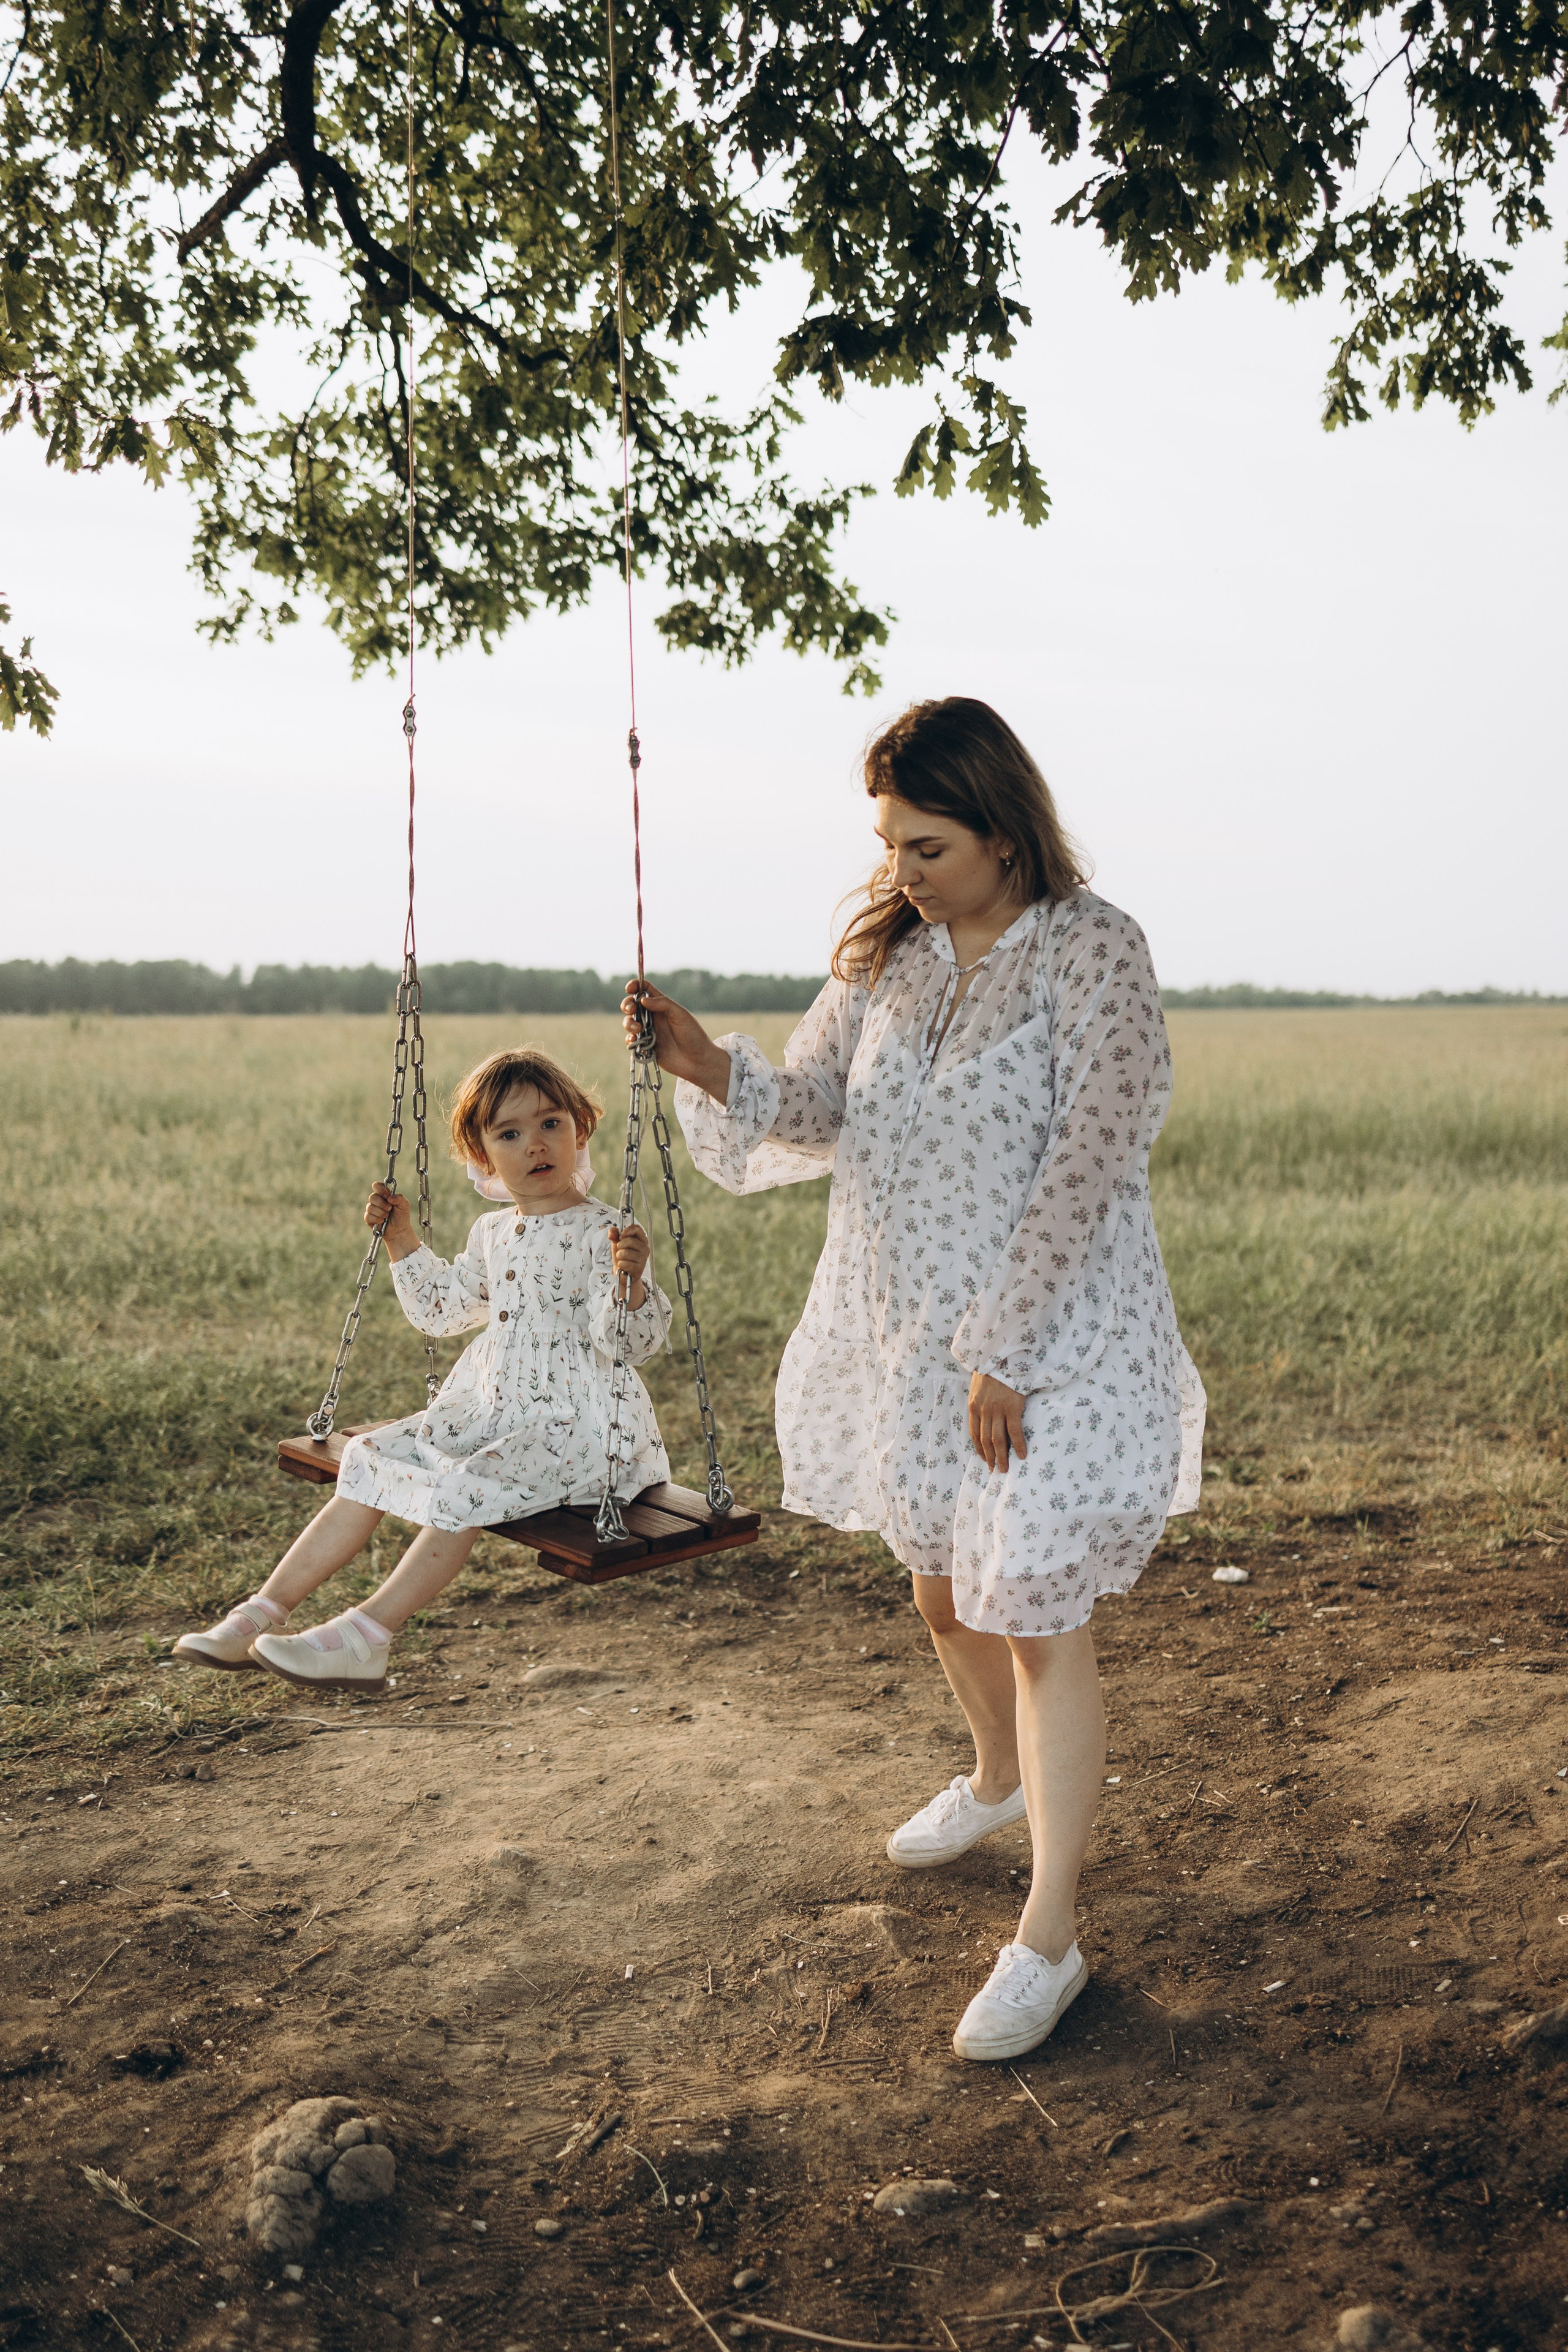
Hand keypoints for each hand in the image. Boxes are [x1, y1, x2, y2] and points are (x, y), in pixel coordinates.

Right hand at [366, 1181, 418, 1260]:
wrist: (399, 1230)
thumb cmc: (402, 1216)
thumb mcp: (405, 1205)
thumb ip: (399, 1198)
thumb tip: (389, 1198)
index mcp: (384, 1194)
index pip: (376, 1186)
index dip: (380, 1189)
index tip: (387, 1196)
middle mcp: (376, 1200)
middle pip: (372, 1197)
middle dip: (382, 1204)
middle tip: (390, 1209)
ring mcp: (371, 1209)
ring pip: (370, 1207)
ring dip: (381, 1213)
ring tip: (387, 1216)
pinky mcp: (368, 1218)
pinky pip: (368, 1216)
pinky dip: (377, 1219)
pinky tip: (382, 1222)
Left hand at [609, 1220, 650, 1309]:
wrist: (623, 1274)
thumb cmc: (622, 1257)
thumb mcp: (617, 1243)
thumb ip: (614, 1235)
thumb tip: (611, 1233)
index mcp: (642, 1240)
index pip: (636, 1228)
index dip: (626, 1231)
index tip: (620, 1237)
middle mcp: (645, 1248)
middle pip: (629, 1240)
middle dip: (619, 1246)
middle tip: (620, 1251)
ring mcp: (643, 1259)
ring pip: (625, 1252)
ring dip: (619, 1257)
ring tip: (622, 1260)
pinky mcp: (639, 1269)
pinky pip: (624, 1263)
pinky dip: (620, 1265)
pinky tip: (624, 1267)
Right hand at [621, 980, 731, 1101]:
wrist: (697, 1061)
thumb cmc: (693, 1036)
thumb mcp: (680, 1015)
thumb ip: (663, 1004)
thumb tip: (642, 1000)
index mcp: (662, 1006)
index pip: (645, 990)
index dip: (635, 986)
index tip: (629, 988)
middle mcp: (653, 1017)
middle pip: (633, 1005)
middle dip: (627, 1005)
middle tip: (632, 1010)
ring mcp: (648, 1032)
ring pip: (629, 1022)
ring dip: (628, 1023)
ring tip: (638, 1029)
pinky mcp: (645, 1046)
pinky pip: (631, 1040)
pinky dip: (629, 1038)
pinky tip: (634, 1040)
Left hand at [968, 1372, 1028, 1471]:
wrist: (1001, 1356)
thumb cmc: (990, 1369)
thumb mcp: (977, 1386)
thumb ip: (979, 1401)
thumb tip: (984, 1415)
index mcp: (973, 1406)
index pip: (974, 1433)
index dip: (979, 1448)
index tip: (983, 1458)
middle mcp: (984, 1411)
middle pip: (985, 1440)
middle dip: (989, 1457)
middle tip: (994, 1470)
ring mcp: (998, 1410)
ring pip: (998, 1440)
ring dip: (1001, 1456)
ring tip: (1005, 1468)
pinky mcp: (1012, 1408)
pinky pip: (1015, 1431)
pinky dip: (1018, 1445)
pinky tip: (1022, 1455)